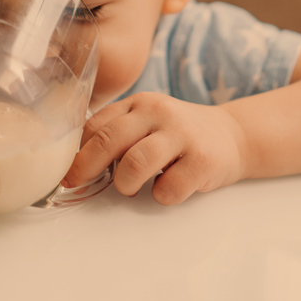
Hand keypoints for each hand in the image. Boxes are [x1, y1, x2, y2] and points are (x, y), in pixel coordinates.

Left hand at [61, 92, 247, 205]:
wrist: (233, 135)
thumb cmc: (178, 135)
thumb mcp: (148, 121)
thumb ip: (117, 132)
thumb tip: (76, 162)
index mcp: (140, 104)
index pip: (96, 125)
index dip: (76, 152)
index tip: (68, 173)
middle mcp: (159, 113)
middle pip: (109, 140)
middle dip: (87, 167)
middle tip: (78, 184)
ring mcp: (182, 135)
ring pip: (135, 164)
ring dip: (125, 183)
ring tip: (129, 188)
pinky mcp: (203, 161)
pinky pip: (168, 188)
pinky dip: (160, 196)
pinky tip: (167, 187)